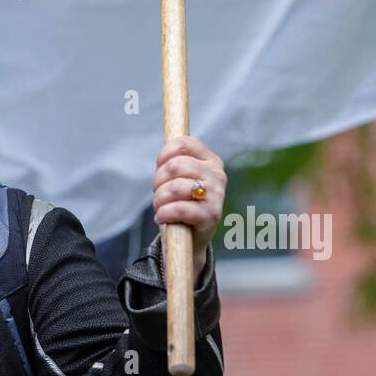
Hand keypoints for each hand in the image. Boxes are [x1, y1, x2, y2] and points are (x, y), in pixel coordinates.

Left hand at [151, 134, 225, 284]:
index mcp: (211, 160)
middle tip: (157, 194)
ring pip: (175, 187)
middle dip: (158, 181)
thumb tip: (169, 135)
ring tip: (160, 207)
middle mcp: (217, 175)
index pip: (184, 143)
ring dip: (159, 199)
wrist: (190, 240)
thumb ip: (174, 159)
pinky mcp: (212, 216)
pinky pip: (180, 209)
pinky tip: (162, 218)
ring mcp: (217, 195)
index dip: (164, 154)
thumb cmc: (181, 203)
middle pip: (175, 166)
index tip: (159, 168)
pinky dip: (164, 213)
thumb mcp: (179, 178)